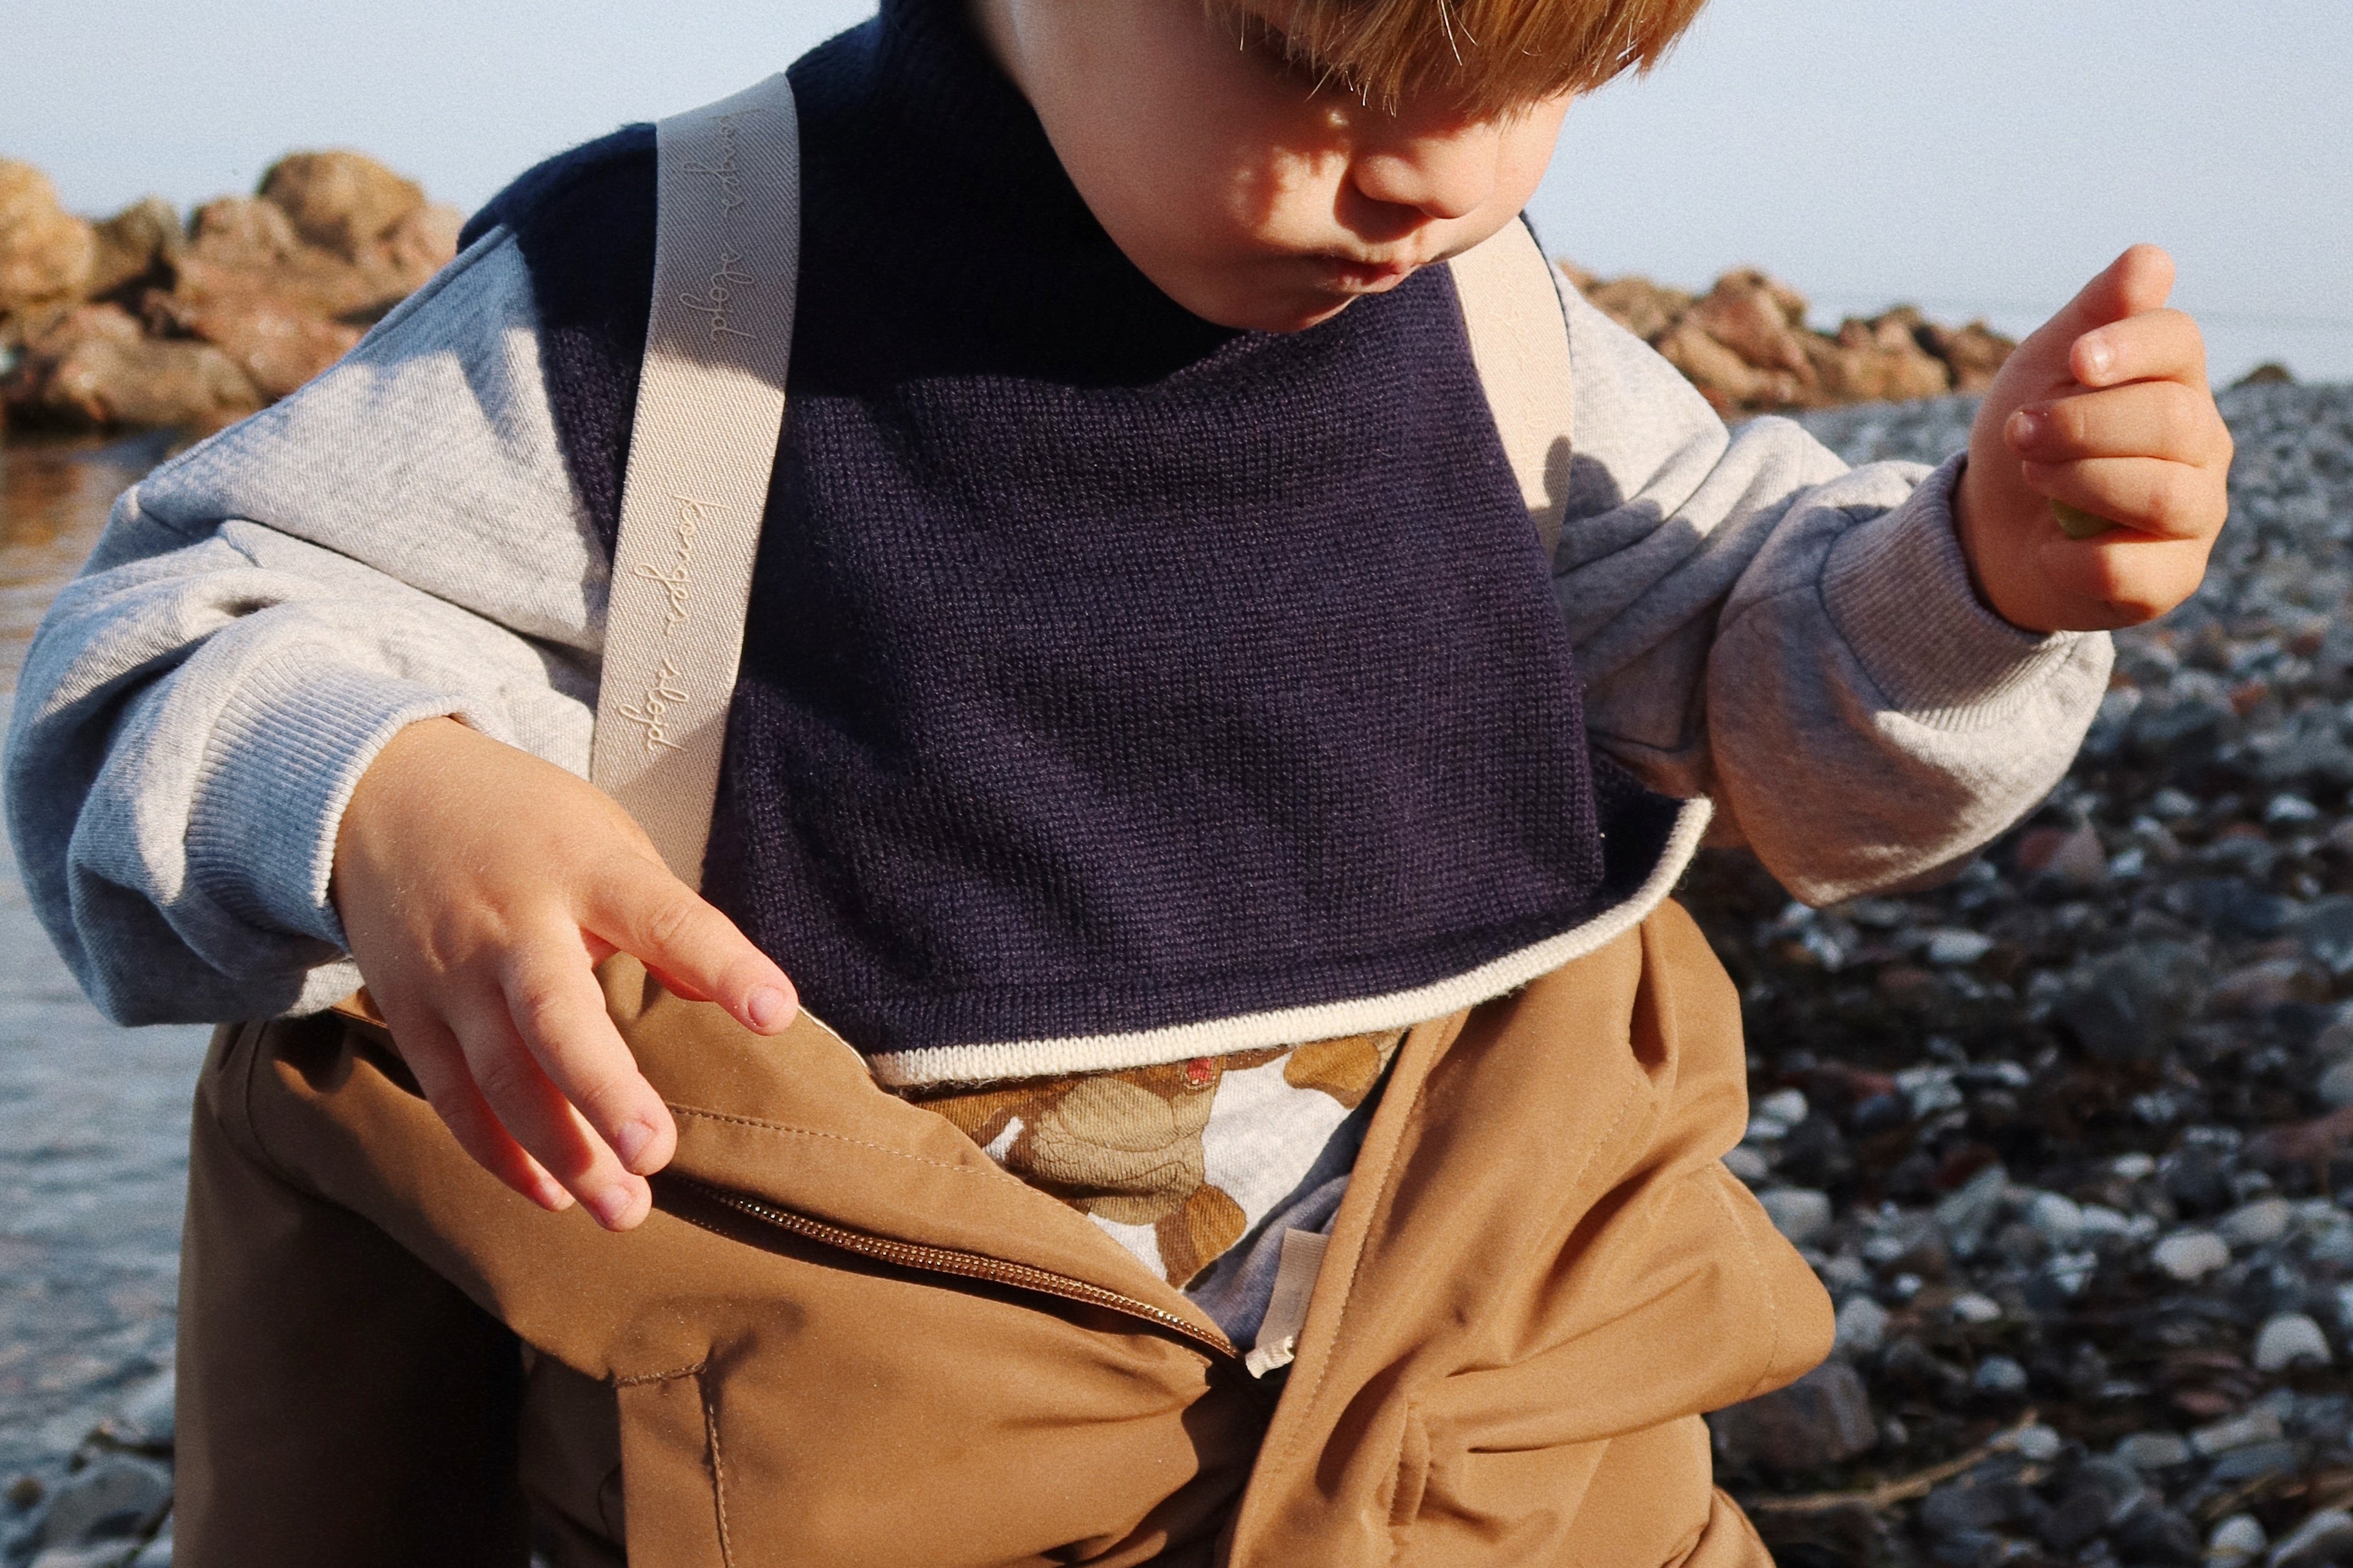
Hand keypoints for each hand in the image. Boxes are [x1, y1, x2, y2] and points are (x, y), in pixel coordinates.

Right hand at [331, 717, 796, 1229]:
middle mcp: (513, 924)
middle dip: (605, 1092)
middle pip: (555, 1016)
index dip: (721, 964)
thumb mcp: (609, 839)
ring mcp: (451, 974)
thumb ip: (668, 919)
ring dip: (561, 1151)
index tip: (777, 1012)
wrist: (381, 795)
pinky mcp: (409, 1012)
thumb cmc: (528, 827)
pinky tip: (553, 1194)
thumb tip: (745, 998)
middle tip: (655, 1155)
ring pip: (500, 1076)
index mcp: (584, 867)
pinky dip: (499, 1152)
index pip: (664, 917)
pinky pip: (454, 1095)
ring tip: (624, 1209)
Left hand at [1953, 244, 2232, 632]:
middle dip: (2080, 424)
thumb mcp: (2042, 367)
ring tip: (2034, 476)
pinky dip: (2067, 554)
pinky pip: (2128, 566)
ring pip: (2161, 493)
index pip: (2179, 343)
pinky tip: (2048, 543)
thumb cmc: (2031, 435)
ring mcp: (2195, 514)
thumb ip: (2094, 314)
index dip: (2127, 346)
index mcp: (2176, 381)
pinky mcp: (2170, 578)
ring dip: (2078, 482)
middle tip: (2019, 432)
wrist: (1993, 530)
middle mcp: (2203, 445)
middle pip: (2170, 419)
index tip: (2072, 361)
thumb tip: (2151, 259)